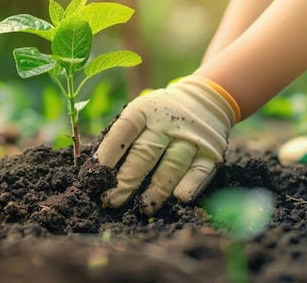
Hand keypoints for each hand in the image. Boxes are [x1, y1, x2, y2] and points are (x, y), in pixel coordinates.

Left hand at [94, 75, 239, 215]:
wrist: (204, 98)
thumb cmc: (158, 115)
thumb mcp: (139, 112)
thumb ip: (121, 137)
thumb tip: (95, 171)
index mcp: (144, 109)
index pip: (123, 131)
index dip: (108, 154)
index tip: (95, 177)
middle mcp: (168, 121)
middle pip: (145, 153)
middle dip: (126, 180)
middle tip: (111, 201)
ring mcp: (191, 136)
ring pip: (172, 165)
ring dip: (156, 190)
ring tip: (141, 208)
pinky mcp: (211, 150)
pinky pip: (201, 170)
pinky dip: (191, 184)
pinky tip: (179, 198)